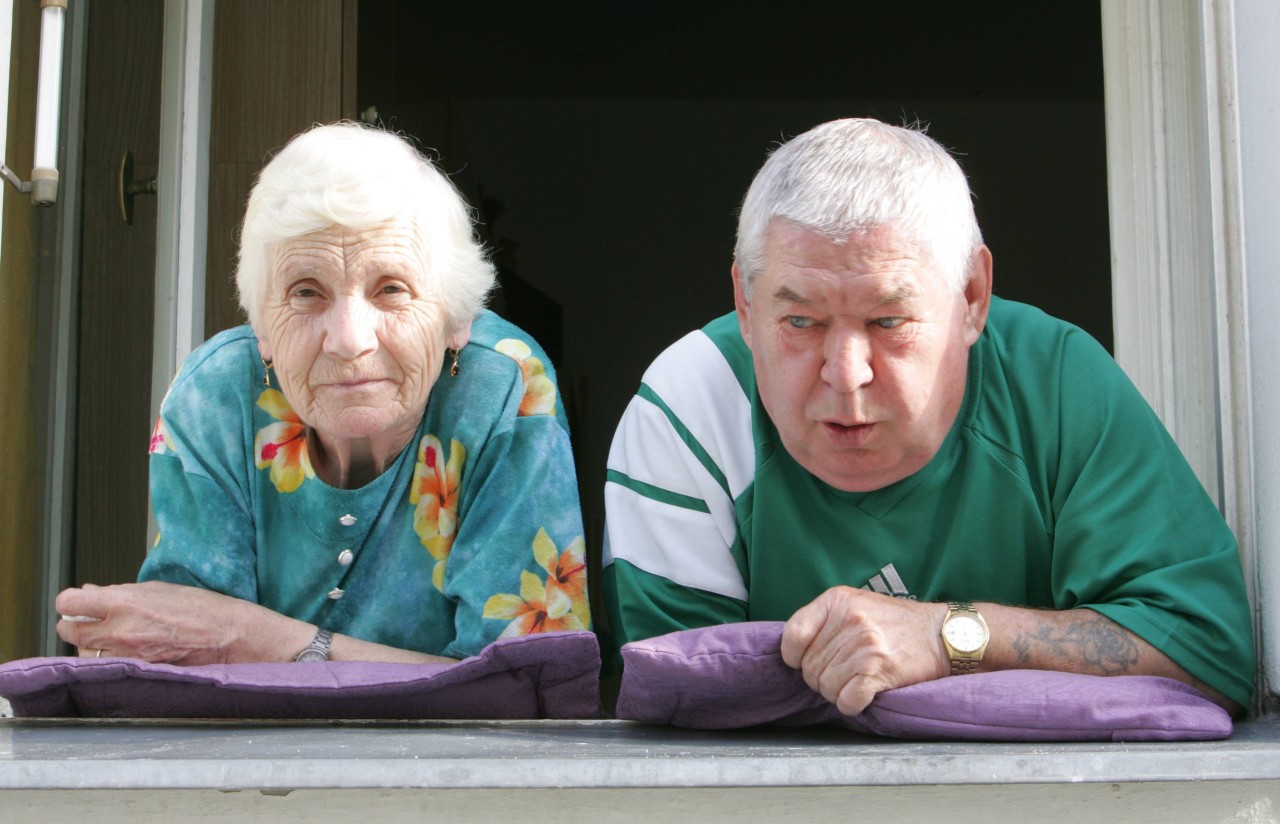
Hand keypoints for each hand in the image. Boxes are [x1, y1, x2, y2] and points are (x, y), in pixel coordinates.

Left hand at [54, 581, 269, 664]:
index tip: (75, 602)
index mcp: (124, 603)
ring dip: (90, 644)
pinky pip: (107, 667)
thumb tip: (92, 593)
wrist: (227, 638)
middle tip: (85, 620)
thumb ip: (120, 593)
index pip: (70, 603)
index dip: (69, 601)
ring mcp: (126, 656)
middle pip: (69, 631)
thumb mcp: (158, 589)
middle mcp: (119, 631)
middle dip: (72, 624)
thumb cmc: (200, 609)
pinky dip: (109, 659)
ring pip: (85, 653)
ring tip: (110, 636)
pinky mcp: (135, 673)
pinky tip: (126, 650)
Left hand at [780, 587, 948, 715]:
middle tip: (842, 674)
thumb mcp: (856, 603)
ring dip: (837, 693)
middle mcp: (849, 620)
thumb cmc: (895, 622)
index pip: (792, 635)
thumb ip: (825, 620)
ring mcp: (864, 645)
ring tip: (855, 681)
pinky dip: (851, 704)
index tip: (803, 662)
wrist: (941, 633)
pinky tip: (863, 694)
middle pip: (809, 668)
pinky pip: (847, 701)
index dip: (794, 656)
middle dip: (821, 679)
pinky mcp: (879, 670)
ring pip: (826, 687)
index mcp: (837, 600)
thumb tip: (794, 651)